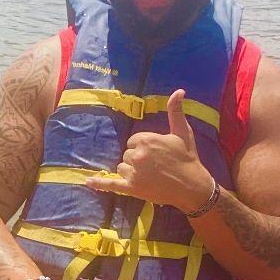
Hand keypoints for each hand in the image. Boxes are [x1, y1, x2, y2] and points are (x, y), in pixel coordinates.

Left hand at [85, 89, 213, 212]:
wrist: (192, 186)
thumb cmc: (188, 157)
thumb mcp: (183, 131)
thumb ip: (175, 111)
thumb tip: (179, 90)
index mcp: (146, 139)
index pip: (133, 141)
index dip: (143, 147)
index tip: (157, 154)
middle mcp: (137, 155)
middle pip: (127, 154)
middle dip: (138, 160)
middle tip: (156, 166)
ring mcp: (133, 173)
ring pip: (122, 168)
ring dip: (131, 172)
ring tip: (150, 177)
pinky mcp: (131, 188)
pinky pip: (111, 184)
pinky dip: (99, 183)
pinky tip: (87, 181)